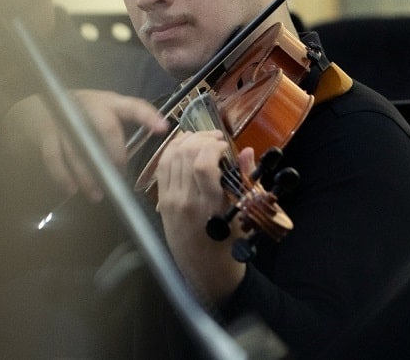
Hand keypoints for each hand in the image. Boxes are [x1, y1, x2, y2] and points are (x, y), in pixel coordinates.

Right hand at [2, 90, 168, 200]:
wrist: (35, 107)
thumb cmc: (78, 113)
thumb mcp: (101, 111)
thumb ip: (122, 125)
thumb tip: (150, 144)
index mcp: (108, 102)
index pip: (133, 105)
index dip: (148, 115)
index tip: (163, 129)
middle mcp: (88, 106)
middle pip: (106, 125)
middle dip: (116, 151)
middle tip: (120, 172)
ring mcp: (65, 118)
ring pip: (80, 148)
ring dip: (89, 174)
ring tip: (97, 195)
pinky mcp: (46, 132)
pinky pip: (54, 157)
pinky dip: (63, 175)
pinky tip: (71, 189)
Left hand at [154, 130, 255, 302]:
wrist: (206, 271)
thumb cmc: (229, 246)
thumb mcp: (242, 214)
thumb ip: (244, 179)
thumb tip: (247, 151)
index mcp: (209, 206)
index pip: (202, 165)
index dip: (213, 147)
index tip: (226, 147)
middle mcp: (186, 201)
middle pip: (185, 155)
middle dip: (202, 138)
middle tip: (216, 139)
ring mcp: (170, 201)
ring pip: (171, 157)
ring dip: (187, 140)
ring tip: (202, 138)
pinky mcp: (162, 202)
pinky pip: (162, 168)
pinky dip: (172, 151)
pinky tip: (184, 145)